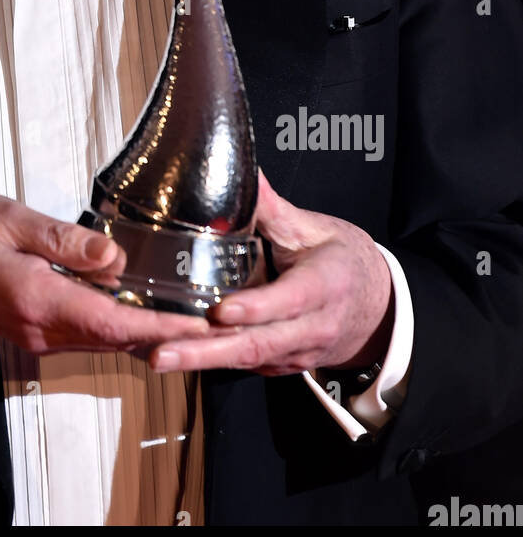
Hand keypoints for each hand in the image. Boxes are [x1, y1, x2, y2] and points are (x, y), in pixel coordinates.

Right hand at [0, 190, 216, 357]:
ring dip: (147, 332)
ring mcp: (38, 334)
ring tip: (191, 316)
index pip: (111, 324)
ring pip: (104, 340)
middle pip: (116, 340)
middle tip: (214, 321)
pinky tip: (143, 310)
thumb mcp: (11, 219)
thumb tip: (113, 258)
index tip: (198, 326)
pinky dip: (121, 326)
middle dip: (166, 333)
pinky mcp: (36, 329)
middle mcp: (40, 327)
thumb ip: (63, 241)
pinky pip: (88, 333)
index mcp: (36, 298)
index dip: (159, 327)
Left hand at [147, 170, 393, 375]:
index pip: (287, 301)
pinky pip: (246, 365)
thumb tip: (244, 171)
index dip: (254, 308)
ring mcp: (296, 352)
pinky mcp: (281, 363)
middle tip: (163, 352)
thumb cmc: (344, 263)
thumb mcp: (314, 229)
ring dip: (202, 362)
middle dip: (207, 352)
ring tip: (159, 357)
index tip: (220, 310)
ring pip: (247, 360)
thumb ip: (273, 208)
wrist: (378, 308)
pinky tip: (176, 355)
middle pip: (257, 344)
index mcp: (324, 287)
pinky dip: (211, 364)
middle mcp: (311, 328)